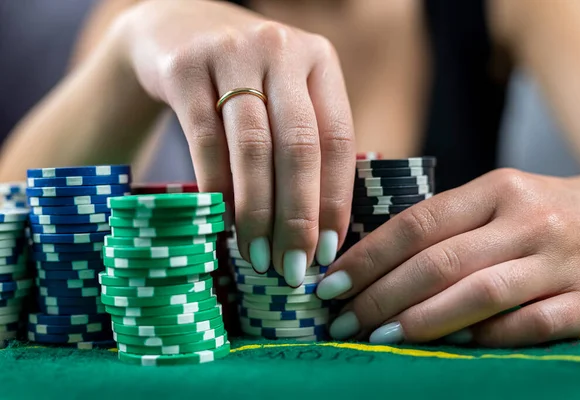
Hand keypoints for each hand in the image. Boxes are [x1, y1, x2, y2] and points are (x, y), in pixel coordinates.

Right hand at [114, 1, 354, 284]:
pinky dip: (217, 189)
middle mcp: (280, 51)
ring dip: (256, 212)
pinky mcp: (185, 68)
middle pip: (297, 147)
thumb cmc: (243, 79)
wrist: (174, 30)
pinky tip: (222, 223)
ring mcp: (232, 54)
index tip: (327, 250)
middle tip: (292, 267)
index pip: (336, 140)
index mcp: (318, 60)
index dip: (333, 200)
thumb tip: (320, 230)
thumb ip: (306, 141)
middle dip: (297, 216)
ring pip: (252, 148)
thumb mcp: (284, 94)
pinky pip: (204, 141)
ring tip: (257, 257)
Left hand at [316, 168, 579, 346]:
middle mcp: (528, 221)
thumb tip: (374, 261)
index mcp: (496, 190)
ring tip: (378, 337)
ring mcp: (560, 263)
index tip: (331, 283)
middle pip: (439, 261)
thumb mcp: (497, 201)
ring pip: (479, 294)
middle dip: (381, 295)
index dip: (368, 256)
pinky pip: (528, 326)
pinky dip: (484, 338)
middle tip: (342, 321)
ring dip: (420, 320)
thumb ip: (445, 224)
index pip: (417, 223)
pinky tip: (448, 347)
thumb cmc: (541, 214)